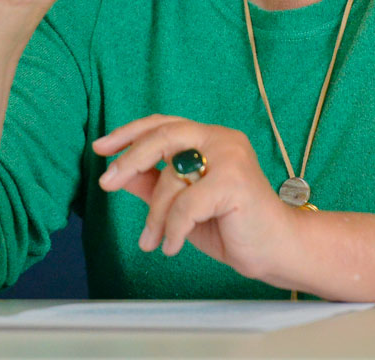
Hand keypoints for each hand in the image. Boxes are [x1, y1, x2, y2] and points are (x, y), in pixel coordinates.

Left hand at [93, 115, 297, 282]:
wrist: (275, 250)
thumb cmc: (230, 225)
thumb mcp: (182, 204)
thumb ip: (154, 184)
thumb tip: (118, 174)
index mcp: (209, 138)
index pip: (162, 124)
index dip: (128, 133)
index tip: (100, 148)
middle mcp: (221, 139)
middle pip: (164, 137)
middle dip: (130, 160)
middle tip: (106, 183)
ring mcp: (231, 158)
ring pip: (173, 178)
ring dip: (154, 215)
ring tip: (150, 241)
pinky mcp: (235, 183)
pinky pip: (187, 205)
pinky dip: (173, 229)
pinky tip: (172, 246)